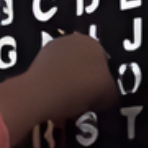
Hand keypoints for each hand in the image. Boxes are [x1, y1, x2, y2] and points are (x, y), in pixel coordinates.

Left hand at [0, 33, 118, 146]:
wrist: (41, 93)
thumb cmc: (81, 89)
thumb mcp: (109, 96)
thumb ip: (112, 93)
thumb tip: (108, 96)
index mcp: (93, 43)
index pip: (104, 63)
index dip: (103, 83)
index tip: (99, 98)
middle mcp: (72, 40)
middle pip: (84, 66)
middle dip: (85, 83)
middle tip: (86, 103)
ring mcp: (51, 50)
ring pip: (67, 72)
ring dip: (69, 87)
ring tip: (69, 108)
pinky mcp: (35, 62)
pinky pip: (51, 77)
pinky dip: (54, 89)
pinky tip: (55, 104)